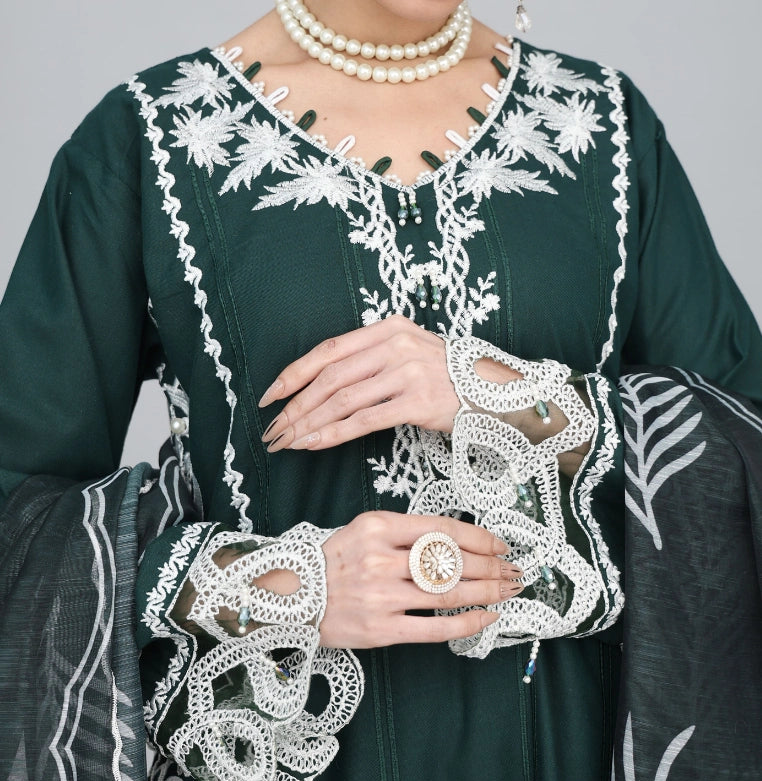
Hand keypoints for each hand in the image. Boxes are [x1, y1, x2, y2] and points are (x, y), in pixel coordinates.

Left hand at [259, 315, 460, 450]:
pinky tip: (315, 444)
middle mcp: (395, 345)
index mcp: (387, 329)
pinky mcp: (417, 401)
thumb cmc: (448, 378)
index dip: (294, 374)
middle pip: (330, 377)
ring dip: (309, 424)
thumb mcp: (409, 354)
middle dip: (295, 407)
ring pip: (342, 400)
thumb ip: (371, 360)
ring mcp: (407, 372)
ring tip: (288, 441)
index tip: (270, 396)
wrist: (496, 392)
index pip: (328, 351)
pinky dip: (334, 434)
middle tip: (273, 430)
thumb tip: (323, 386)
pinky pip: (364, 420)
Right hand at [318, 511, 522, 648]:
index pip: (443, 530)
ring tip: (508, 591)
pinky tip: (488, 617)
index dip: (479, 538)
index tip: (500, 545)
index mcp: (377, 527)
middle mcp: (380, 560)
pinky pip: (435, 627)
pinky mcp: (382, 629)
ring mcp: (381, 596)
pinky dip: (467, 622)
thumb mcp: (364, 531)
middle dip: (491, 567)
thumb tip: (459, 543)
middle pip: (451, 562)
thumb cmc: (334, 562)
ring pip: (449, 593)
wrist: (292, 596)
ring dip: (487, 592)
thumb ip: (406, 533)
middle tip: (513, 570)